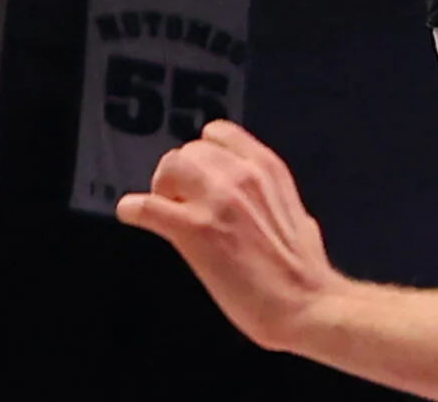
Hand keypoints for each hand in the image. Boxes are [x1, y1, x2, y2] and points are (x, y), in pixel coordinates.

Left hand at [117, 120, 344, 352]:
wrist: (304, 303)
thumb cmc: (304, 269)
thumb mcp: (293, 211)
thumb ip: (267, 196)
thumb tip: (251, 203)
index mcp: (268, 168)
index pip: (218, 133)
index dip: (202, 155)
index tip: (199, 178)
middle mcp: (242, 175)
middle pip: (188, 151)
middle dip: (179, 175)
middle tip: (180, 203)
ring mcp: (217, 201)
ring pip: (168, 168)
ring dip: (160, 189)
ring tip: (167, 213)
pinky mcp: (194, 231)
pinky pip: (146, 207)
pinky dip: (133, 210)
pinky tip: (134, 217)